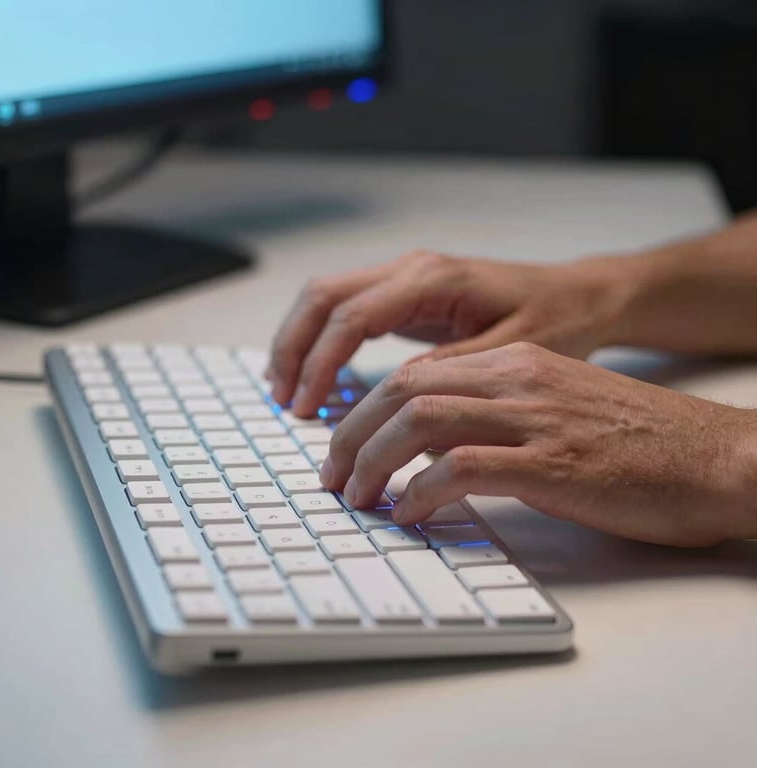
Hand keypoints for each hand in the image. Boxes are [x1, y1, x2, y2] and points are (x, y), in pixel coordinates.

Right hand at [267, 250, 641, 416]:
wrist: (579, 296)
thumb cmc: (555, 320)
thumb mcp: (509, 354)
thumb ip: (447, 373)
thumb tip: (392, 402)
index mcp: (432, 279)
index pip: (350, 316)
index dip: (321, 364)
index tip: (308, 408)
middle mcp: (411, 269)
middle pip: (322, 297)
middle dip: (293, 347)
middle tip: (285, 400)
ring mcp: (407, 279)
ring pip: (327, 299)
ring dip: (301, 343)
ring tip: (289, 392)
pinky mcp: (409, 296)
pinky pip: (348, 311)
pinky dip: (323, 342)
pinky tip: (318, 376)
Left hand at [319, 343, 756, 546]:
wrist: (716, 457)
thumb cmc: (639, 441)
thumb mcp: (557, 409)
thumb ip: (496, 416)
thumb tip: (434, 450)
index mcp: (516, 363)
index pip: (416, 373)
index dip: (365, 408)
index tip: (343, 442)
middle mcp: (518, 379)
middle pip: (402, 390)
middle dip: (351, 433)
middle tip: (332, 474)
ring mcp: (534, 418)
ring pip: (419, 422)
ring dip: (372, 462)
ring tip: (355, 497)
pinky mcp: (552, 464)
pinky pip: (461, 469)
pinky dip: (420, 492)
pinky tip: (409, 514)